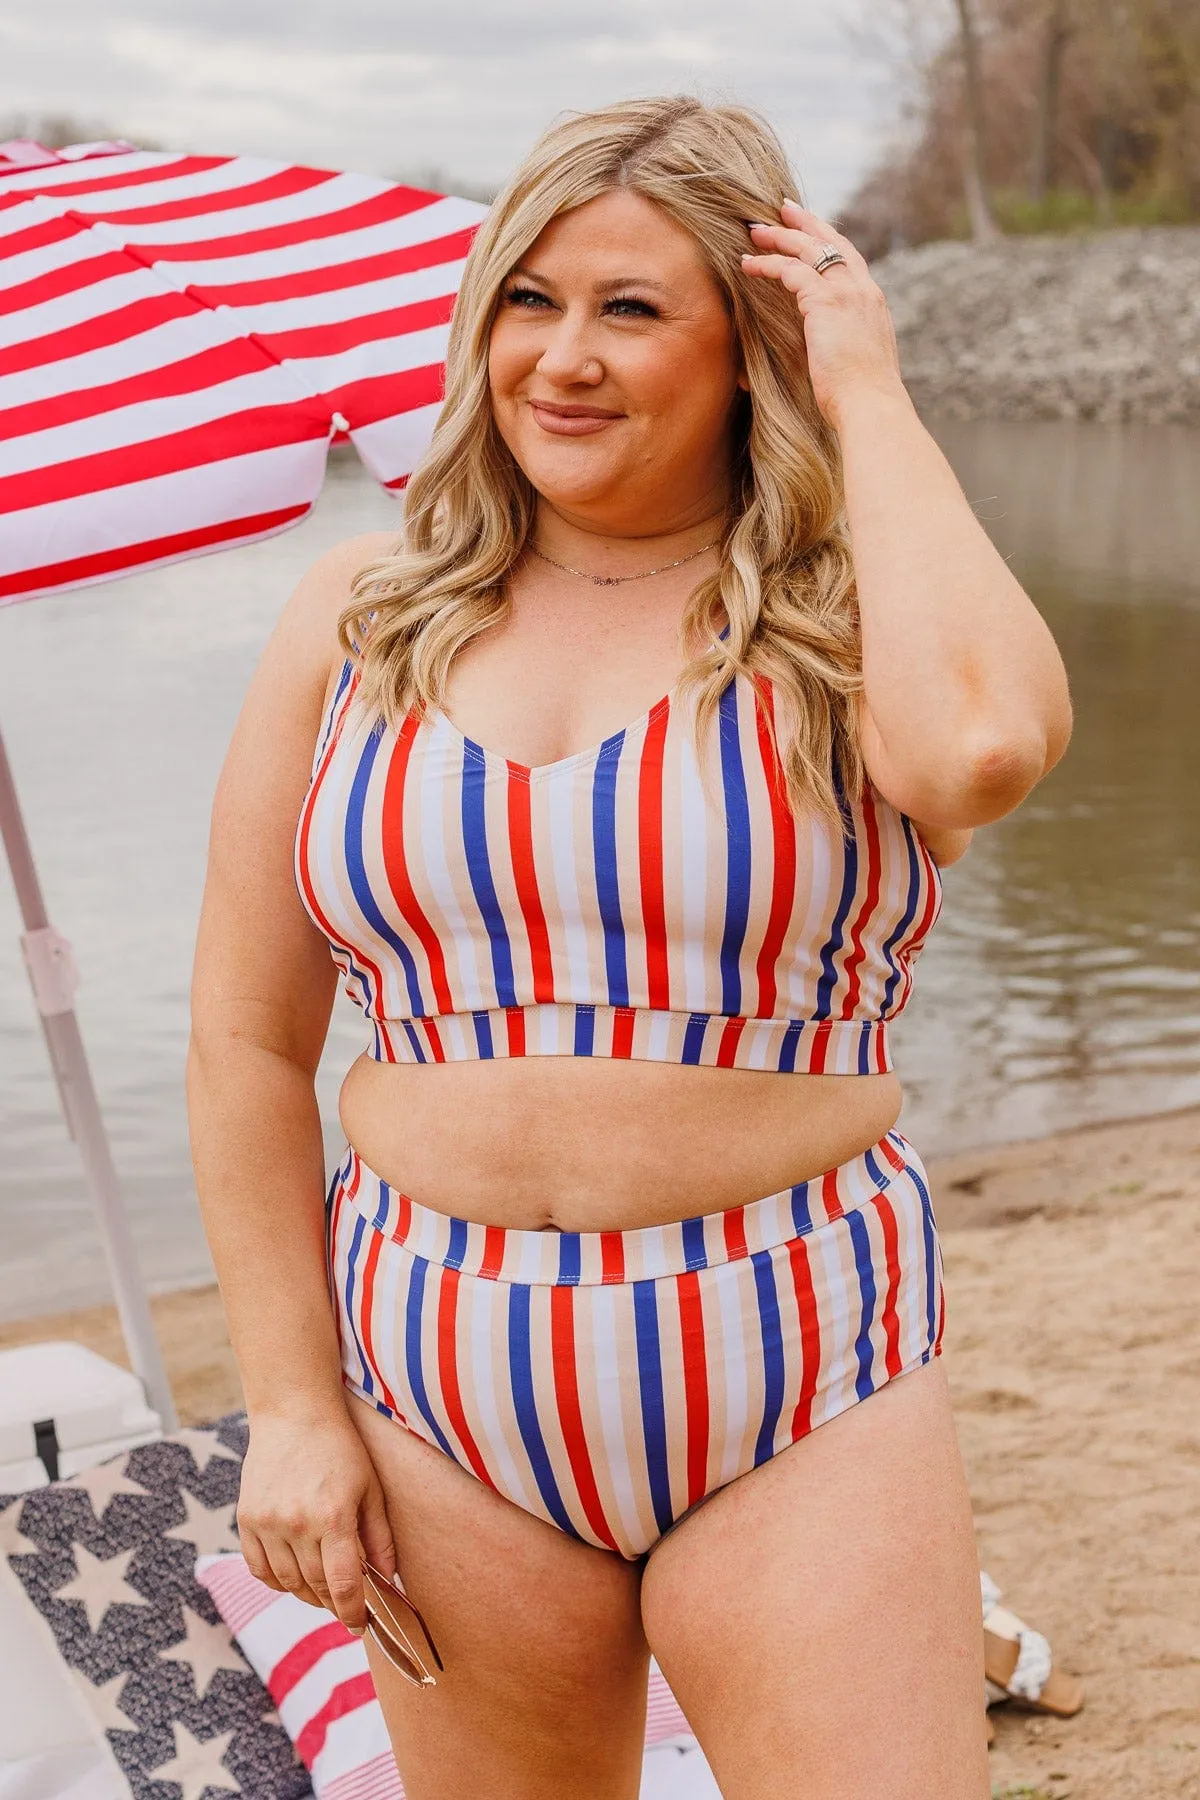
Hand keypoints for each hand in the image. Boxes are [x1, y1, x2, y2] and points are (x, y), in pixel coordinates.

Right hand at [237, 1403, 396, 1636]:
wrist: (293, 1412)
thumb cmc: (341, 1448)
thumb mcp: (370, 1487)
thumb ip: (379, 1537)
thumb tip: (389, 1579)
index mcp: (333, 1516)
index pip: (343, 1585)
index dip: (353, 1613)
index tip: (359, 1625)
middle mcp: (297, 1524)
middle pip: (315, 1587)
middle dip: (333, 1604)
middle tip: (345, 1607)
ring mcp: (267, 1522)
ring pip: (287, 1582)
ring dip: (306, 1594)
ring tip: (322, 1590)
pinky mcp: (247, 1518)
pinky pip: (259, 1569)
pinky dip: (276, 1580)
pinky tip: (293, 1576)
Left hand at [741, 199, 906, 432]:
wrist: (871, 405)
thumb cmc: (862, 399)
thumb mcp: (859, 364)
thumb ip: (846, 347)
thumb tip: (829, 354)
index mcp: (873, 304)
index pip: (849, 260)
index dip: (829, 241)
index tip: (812, 229)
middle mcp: (863, 290)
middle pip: (832, 242)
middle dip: (805, 222)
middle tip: (782, 207)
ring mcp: (846, 293)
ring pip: (809, 250)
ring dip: (779, 237)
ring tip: (754, 231)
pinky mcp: (825, 303)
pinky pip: (790, 271)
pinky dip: (767, 264)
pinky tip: (748, 265)